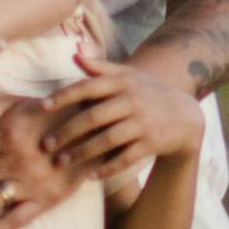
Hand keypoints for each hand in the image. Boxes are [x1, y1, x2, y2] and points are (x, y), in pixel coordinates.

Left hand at [24, 53, 207, 185]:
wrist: (186, 116)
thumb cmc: (148, 93)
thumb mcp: (128, 76)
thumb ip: (100, 67)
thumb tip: (75, 52)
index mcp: (122, 82)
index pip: (88, 87)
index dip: (64, 96)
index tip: (42, 106)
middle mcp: (132, 101)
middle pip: (93, 117)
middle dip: (67, 132)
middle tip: (45, 145)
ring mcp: (143, 123)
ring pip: (107, 140)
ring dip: (82, 152)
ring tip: (61, 162)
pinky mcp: (151, 143)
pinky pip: (125, 158)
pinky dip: (107, 168)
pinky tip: (90, 175)